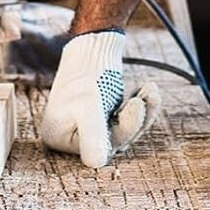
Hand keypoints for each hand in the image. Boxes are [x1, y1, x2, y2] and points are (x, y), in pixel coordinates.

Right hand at [39, 29, 159, 168]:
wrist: (92, 45)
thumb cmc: (86, 74)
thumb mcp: (89, 105)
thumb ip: (93, 135)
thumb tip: (95, 164)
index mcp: (59, 139)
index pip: (99, 149)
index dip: (124, 130)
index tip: (137, 104)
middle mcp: (71, 137)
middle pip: (114, 140)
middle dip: (136, 117)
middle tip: (149, 92)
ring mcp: (88, 127)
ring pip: (124, 129)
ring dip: (142, 108)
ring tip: (150, 87)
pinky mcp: (102, 117)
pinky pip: (125, 119)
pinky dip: (139, 104)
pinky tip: (146, 88)